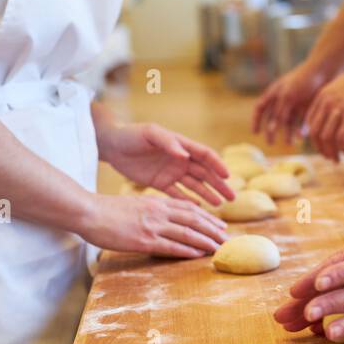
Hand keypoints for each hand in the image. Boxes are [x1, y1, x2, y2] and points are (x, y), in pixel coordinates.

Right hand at [83, 193, 227, 257]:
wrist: (89, 212)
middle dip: (213, 229)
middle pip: (194, 220)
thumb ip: (152, 210)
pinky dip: (188, 251)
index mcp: (157, 202)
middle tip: (228, 238)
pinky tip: (199, 255)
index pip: (189, 209)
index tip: (219, 225)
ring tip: (220, 248)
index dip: (207, 217)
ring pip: (187, 233)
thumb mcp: (136, 204)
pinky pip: (171, 246)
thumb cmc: (108, 210)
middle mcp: (159, 212)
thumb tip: (165, 219)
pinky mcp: (144, 240)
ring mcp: (152, 226)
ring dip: (206, 241)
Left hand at [103, 122, 236, 207]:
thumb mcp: (150, 134)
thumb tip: (185, 155)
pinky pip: (177, 194)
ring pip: (195, 185)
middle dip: (219, 184)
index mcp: (181, 145)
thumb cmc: (131, 134)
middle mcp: (180, 159)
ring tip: (220, 205)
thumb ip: (168, 143)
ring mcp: (171, 172)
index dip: (217, 165)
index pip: (205, 155)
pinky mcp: (159, 182)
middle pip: (205, 173)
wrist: (111, 144)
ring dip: (208, 194)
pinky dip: (188, 201)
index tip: (228, 177)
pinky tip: (198, 209)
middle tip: (232, 198)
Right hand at [252, 60, 331, 144]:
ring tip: (291, 143)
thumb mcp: (287, 96)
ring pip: (288, 122)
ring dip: (287, 133)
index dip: (256, 120)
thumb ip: (279, 113)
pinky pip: (301, 122)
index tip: (255, 133)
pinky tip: (303, 136)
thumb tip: (271, 130)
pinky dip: (301, 130)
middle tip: (271, 143)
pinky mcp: (306, 107)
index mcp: (274, 92)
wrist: (324, 71)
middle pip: (273, 118)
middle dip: (271, 131)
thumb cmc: (302, 80)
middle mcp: (282, 99)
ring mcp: (294, 104)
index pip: (260, 108)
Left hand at [303, 62, 343, 159]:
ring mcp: (338, 109)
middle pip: (315, 133)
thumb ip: (335, 101)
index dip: (315, 138)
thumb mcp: (342, 89)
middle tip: (329, 157)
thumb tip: (337, 115)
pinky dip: (343, 148)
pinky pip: (341, 138)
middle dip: (321, 149)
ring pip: (327, 138)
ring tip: (338, 159)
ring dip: (331, 152)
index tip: (323, 147)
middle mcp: (326, 104)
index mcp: (322, 97)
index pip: (310, 123)